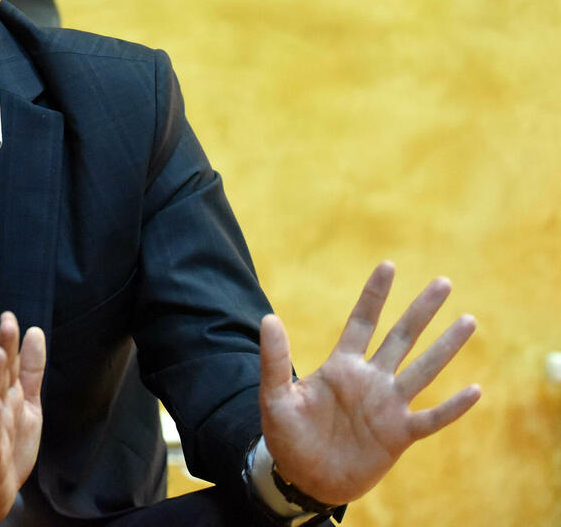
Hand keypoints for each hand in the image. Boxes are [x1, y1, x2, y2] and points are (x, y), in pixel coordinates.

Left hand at [258, 261, 480, 505]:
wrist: (303, 478)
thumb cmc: (288, 436)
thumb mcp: (275, 396)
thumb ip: (275, 360)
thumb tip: (269, 318)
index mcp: (342, 366)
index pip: (362, 322)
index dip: (375, 295)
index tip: (388, 265)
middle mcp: (370, 380)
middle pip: (401, 337)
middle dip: (421, 311)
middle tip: (444, 282)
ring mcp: (387, 406)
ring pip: (423, 370)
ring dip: (445, 347)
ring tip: (468, 320)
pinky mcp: (398, 435)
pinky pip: (431, 419)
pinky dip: (452, 407)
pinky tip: (474, 389)